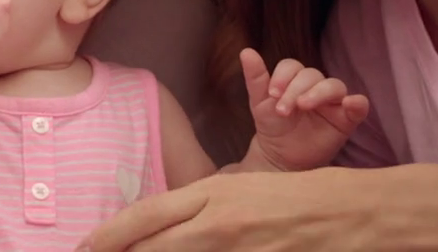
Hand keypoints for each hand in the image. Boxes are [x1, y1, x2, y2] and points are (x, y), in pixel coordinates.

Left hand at [79, 167, 379, 251]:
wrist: (356, 211)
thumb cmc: (297, 197)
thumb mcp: (240, 191)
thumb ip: (199, 211)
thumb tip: (157, 229)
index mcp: (213, 193)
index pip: (145, 215)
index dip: (108, 235)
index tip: (81, 247)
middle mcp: (220, 222)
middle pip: (152, 247)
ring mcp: (241, 250)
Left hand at [239, 48, 368, 172]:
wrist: (282, 157)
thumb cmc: (273, 125)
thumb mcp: (260, 103)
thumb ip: (256, 78)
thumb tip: (246, 51)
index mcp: (295, 79)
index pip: (292, 66)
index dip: (282, 77)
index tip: (271, 94)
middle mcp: (316, 86)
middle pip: (312, 75)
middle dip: (295, 90)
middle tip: (282, 110)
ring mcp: (334, 102)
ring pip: (334, 85)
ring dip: (319, 93)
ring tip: (303, 106)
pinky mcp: (347, 119)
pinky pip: (359, 106)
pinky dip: (357, 103)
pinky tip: (351, 105)